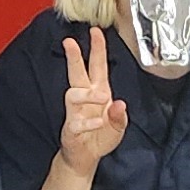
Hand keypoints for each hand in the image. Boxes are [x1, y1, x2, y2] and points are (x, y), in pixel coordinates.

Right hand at [54, 30, 127, 172]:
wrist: (86, 157)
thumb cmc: (100, 136)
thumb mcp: (119, 127)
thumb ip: (120, 116)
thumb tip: (119, 104)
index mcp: (98, 92)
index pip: (97, 66)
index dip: (97, 49)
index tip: (96, 32)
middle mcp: (85, 99)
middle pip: (77, 73)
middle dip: (74, 57)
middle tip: (70, 42)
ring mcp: (76, 112)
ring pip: (74, 94)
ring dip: (88, 94)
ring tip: (102, 97)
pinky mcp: (71, 128)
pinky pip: (76, 122)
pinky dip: (88, 122)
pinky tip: (97, 123)